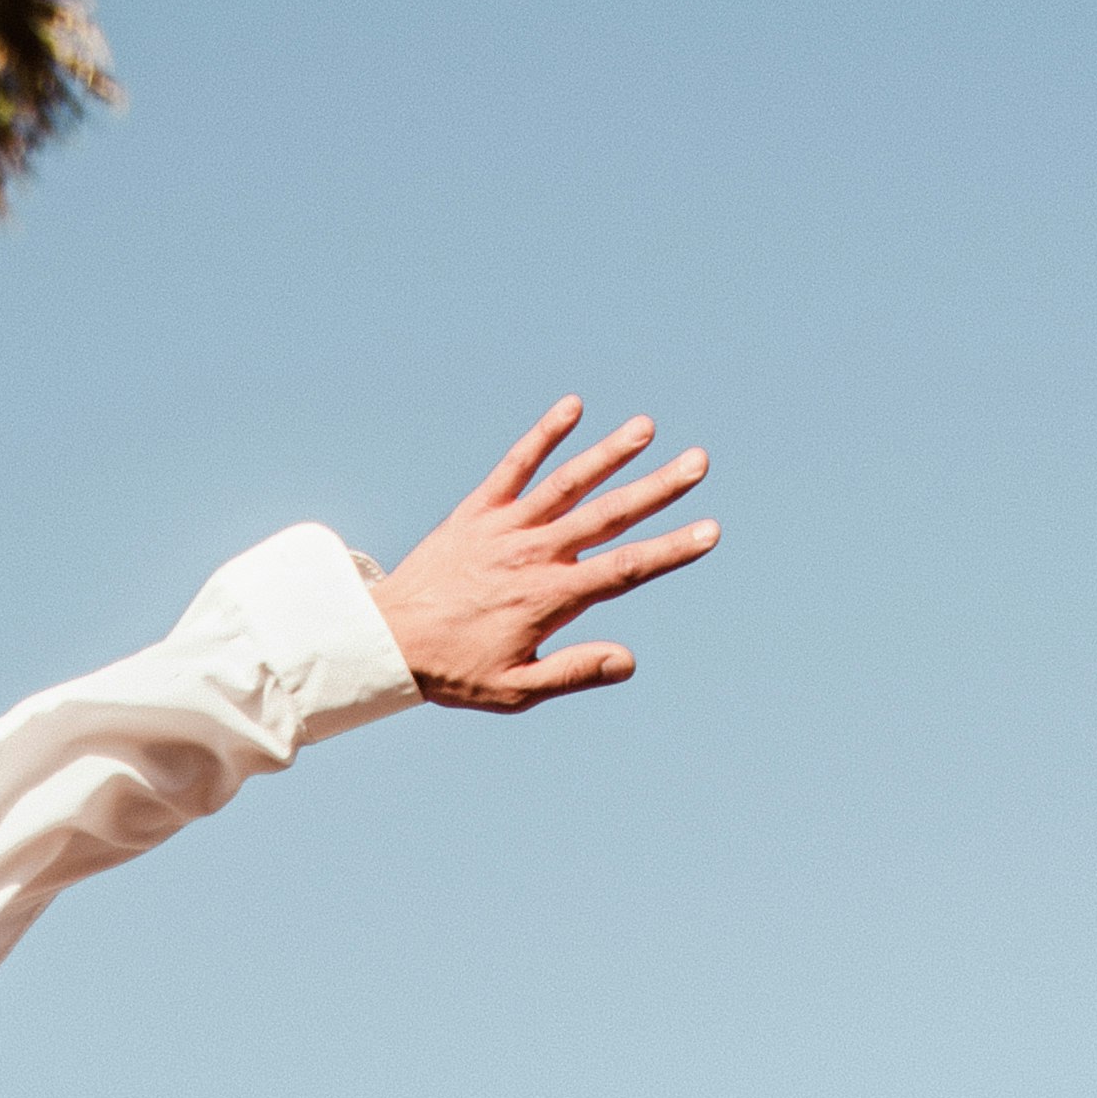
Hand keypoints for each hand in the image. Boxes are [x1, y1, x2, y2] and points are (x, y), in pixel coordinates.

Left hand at [363, 401, 716, 710]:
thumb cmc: (454, 671)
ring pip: (568, 483)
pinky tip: (573, 407)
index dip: (672, 549)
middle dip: (658, 487)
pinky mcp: (477, 510)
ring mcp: (505, 526)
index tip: (710, 530)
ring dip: (610, 453)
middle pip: (608, 515)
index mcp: (551, 597)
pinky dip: (543, 435)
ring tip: (647, 427)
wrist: (386, 640)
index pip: (626, 569)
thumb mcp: (516, 690)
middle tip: (699, 461)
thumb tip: (629, 660)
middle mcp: (534, 554)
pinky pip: (515, 465)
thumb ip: (573, 671)